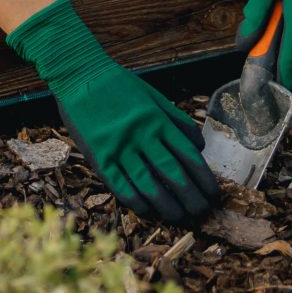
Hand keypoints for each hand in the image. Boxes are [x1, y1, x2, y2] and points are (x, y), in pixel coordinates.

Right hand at [6, 0, 216, 225]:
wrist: (78, 73)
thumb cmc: (117, 84)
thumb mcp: (152, 95)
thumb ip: (176, 119)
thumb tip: (200, 146)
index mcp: (157, 119)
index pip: (188, 155)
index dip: (203, 178)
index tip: (213, 193)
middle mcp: (141, 134)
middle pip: (172, 173)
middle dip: (190, 197)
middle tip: (202, 213)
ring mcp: (119, 146)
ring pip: (148, 183)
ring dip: (167, 205)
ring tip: (180, 219)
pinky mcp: (98, 154)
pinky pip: (119, 184)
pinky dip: (135, 201)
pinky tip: (148, 211)